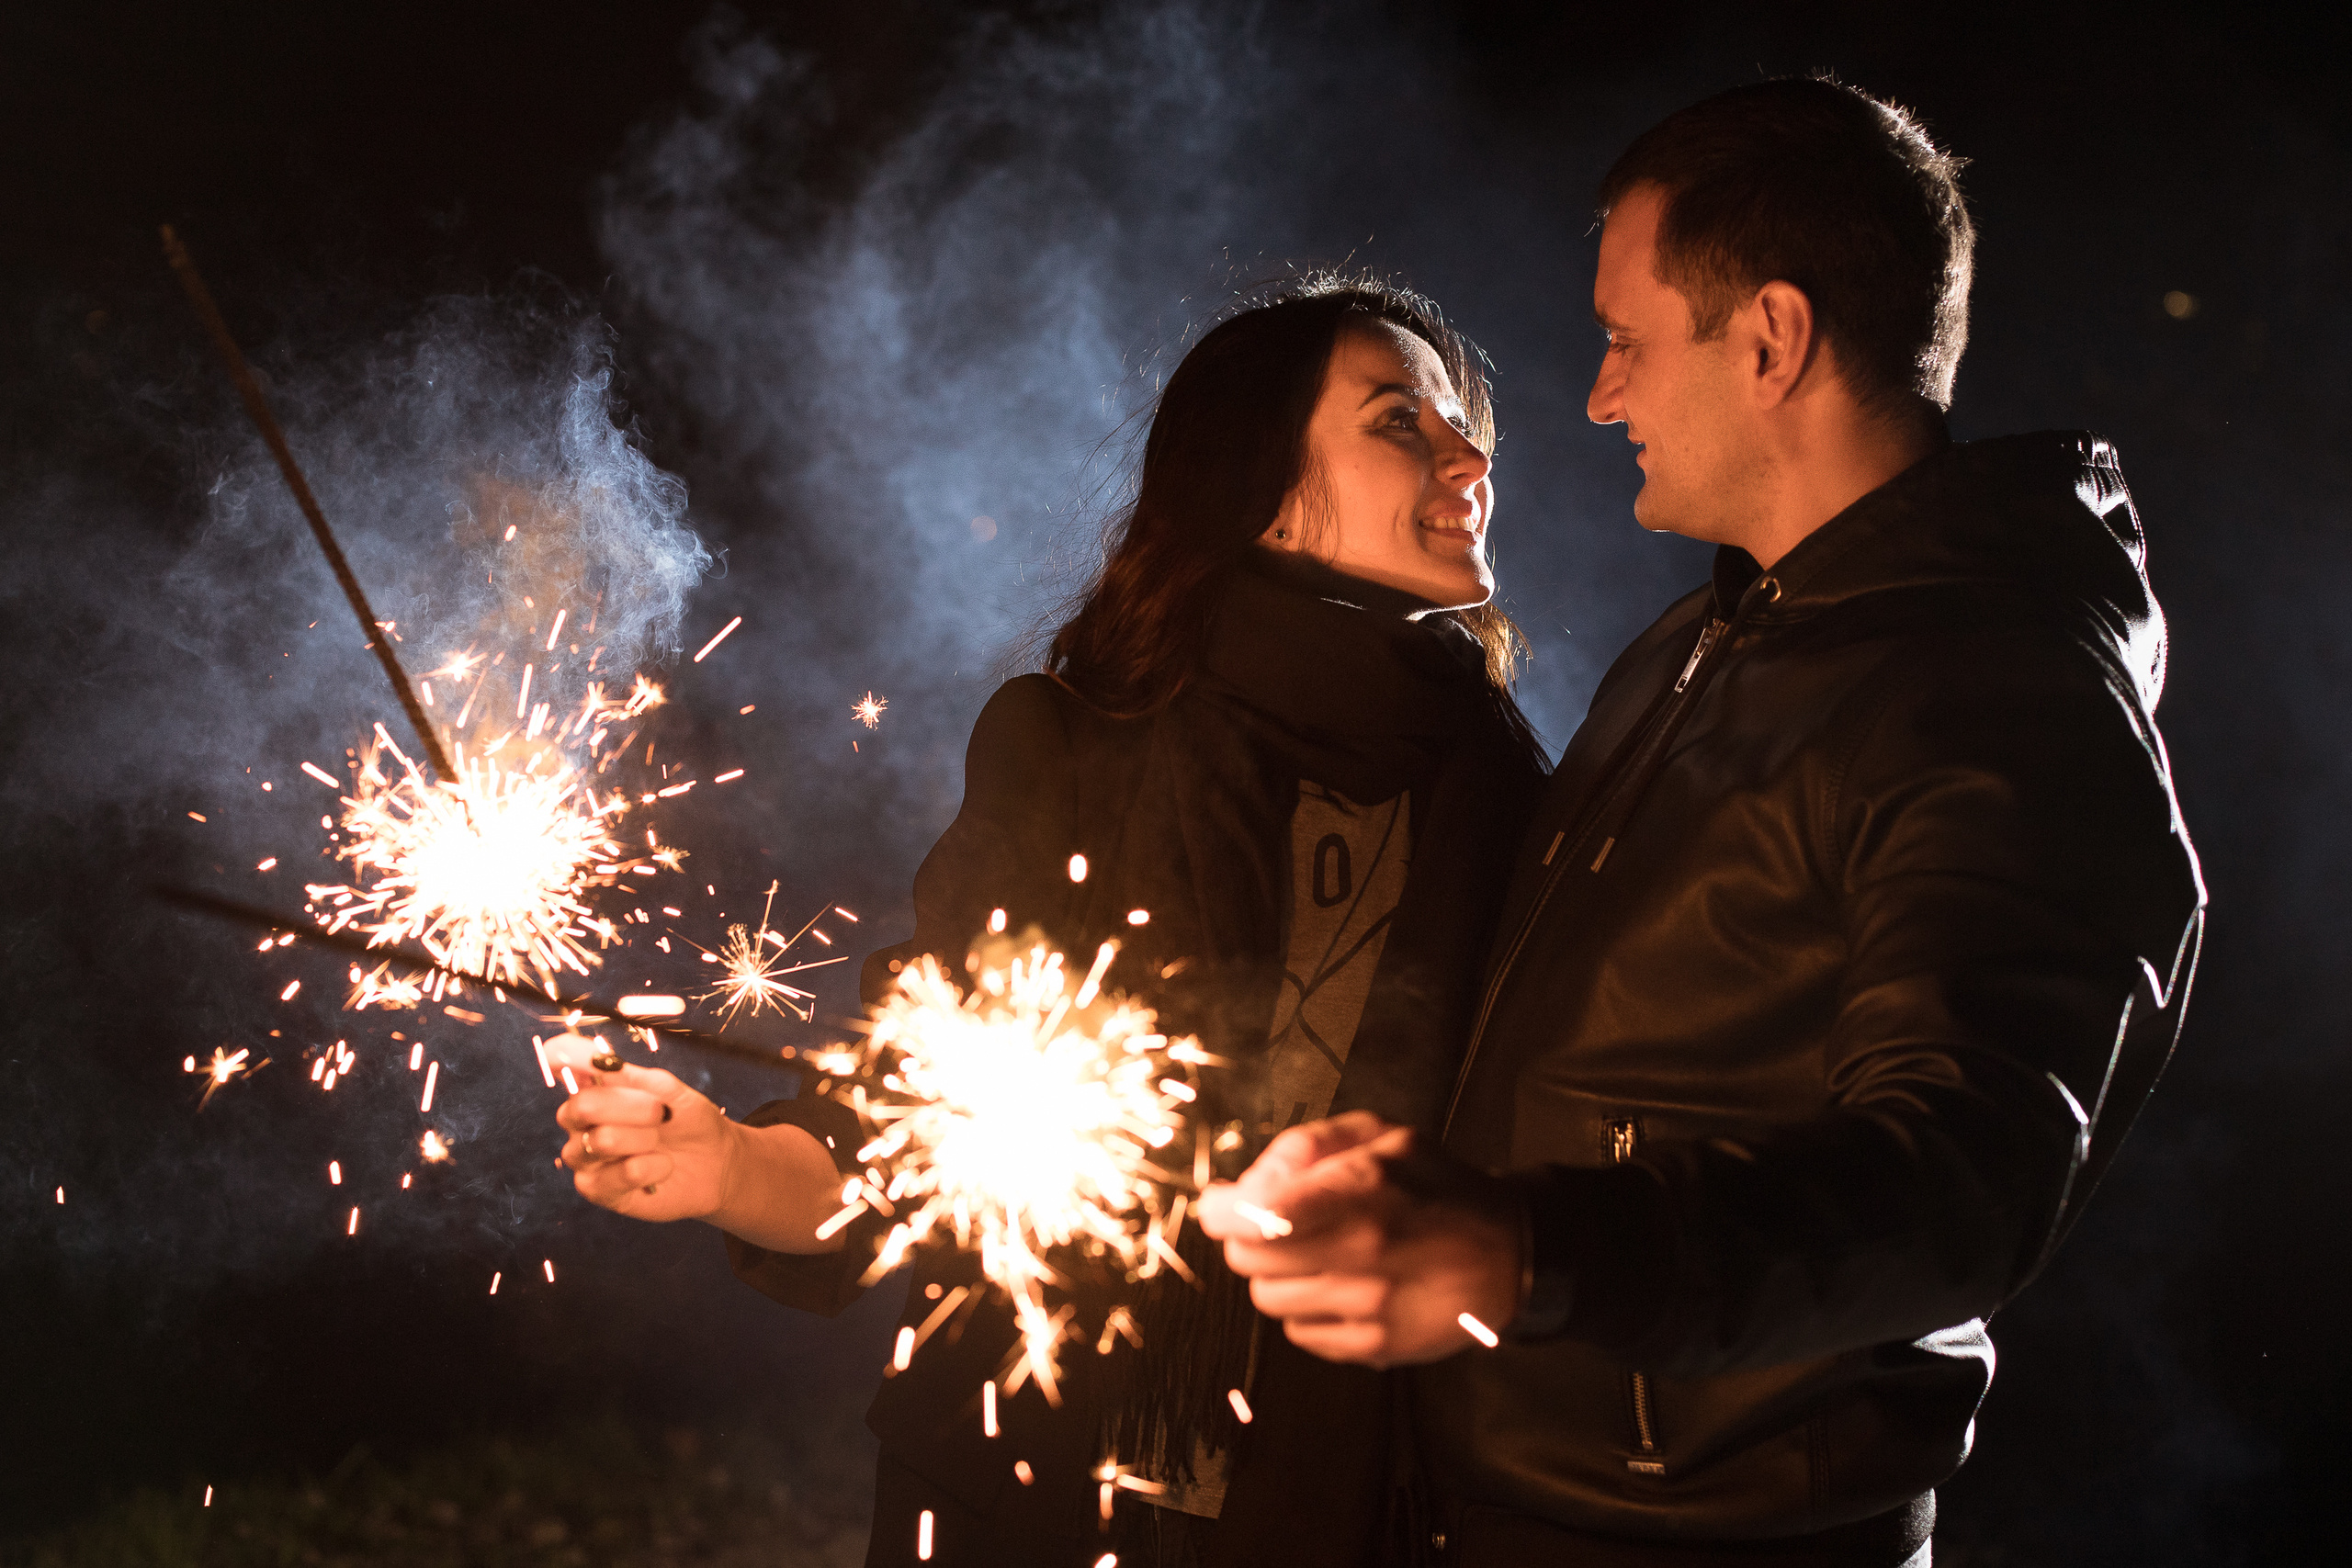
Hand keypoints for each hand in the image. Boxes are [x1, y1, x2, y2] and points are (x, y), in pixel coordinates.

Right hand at [549, 1033, 737, 1222]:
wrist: (715, 1161)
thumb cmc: (687, 1120)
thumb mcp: (670, 1091)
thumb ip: (633, 1077)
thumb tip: (599, 1061)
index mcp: (595, 1088)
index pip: (563, 1063)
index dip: (566, 1054)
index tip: (589, 1056)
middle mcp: (581, 1122)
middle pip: (580, 1106)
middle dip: (630, 1106)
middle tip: (661, 1113)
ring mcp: (586, 1157)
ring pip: (601, 1141)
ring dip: (644, 1138)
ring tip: (661, 1141)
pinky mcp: (598, 1190)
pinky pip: (617, 1175)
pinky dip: (652, 1167)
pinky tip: (662, 1167)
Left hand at [1197, 1110, 1522, 1367]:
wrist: (1507, 1255)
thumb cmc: (1435, 1187)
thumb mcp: (1382, 1136)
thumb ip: (1307, 1146)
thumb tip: (1246, 1186)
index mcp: (1364, 1188)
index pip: (1257, 1214)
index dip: (1222, 1211)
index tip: (1219, 1206)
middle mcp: (1364, 1250)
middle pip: (1249, 1257)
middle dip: (1248, 1237)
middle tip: (1272, 1224)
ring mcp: (1369, 1306)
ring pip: (1268, 1297)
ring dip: (1279, 1273)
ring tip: (1319, 1254)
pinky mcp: (1374, 1348)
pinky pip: (1298, 1332)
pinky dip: (1306, 1309)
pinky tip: (1340, 1287)